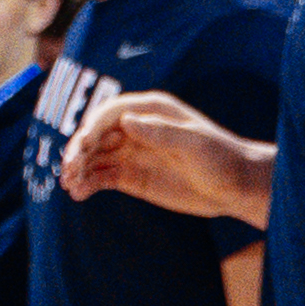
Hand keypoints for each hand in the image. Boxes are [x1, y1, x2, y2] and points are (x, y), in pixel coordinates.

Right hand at [59, 91, 264, 218]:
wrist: (236, 187)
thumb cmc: (221, 158)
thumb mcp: (194, 144)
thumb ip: (161, 132)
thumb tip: (127, 119)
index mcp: (152, 111)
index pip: (111, 113)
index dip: (92, 127)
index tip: (81, 145)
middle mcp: (136, 129)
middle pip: (96, 135)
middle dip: (78, 150)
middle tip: (68, 170)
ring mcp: (131, 153)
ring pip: (94, 157)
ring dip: (78, 169)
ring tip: (70, 185)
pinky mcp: (131, 176)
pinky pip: (101, 177)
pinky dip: (87, 184)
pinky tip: (78, 194)